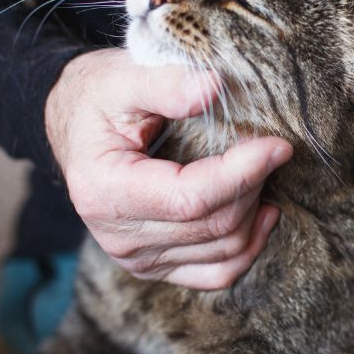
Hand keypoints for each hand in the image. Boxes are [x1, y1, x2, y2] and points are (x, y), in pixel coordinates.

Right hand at [45, 48, 292, 289]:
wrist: (75, 125)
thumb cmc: (100, 98)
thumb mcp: (122, 78)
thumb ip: (166, 83)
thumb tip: (212, 87)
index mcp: (105, 191)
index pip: (190, 199)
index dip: (241, 174)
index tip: (277, 146)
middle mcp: (118, 236)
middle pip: (212, 226)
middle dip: (253, 185)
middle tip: (272, 148)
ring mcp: (137, 258)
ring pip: (222, 252)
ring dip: (254, 211)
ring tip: (266, 173)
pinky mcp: (156, 265)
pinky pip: (215, 275)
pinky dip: (247, 248)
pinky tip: (262, 213)